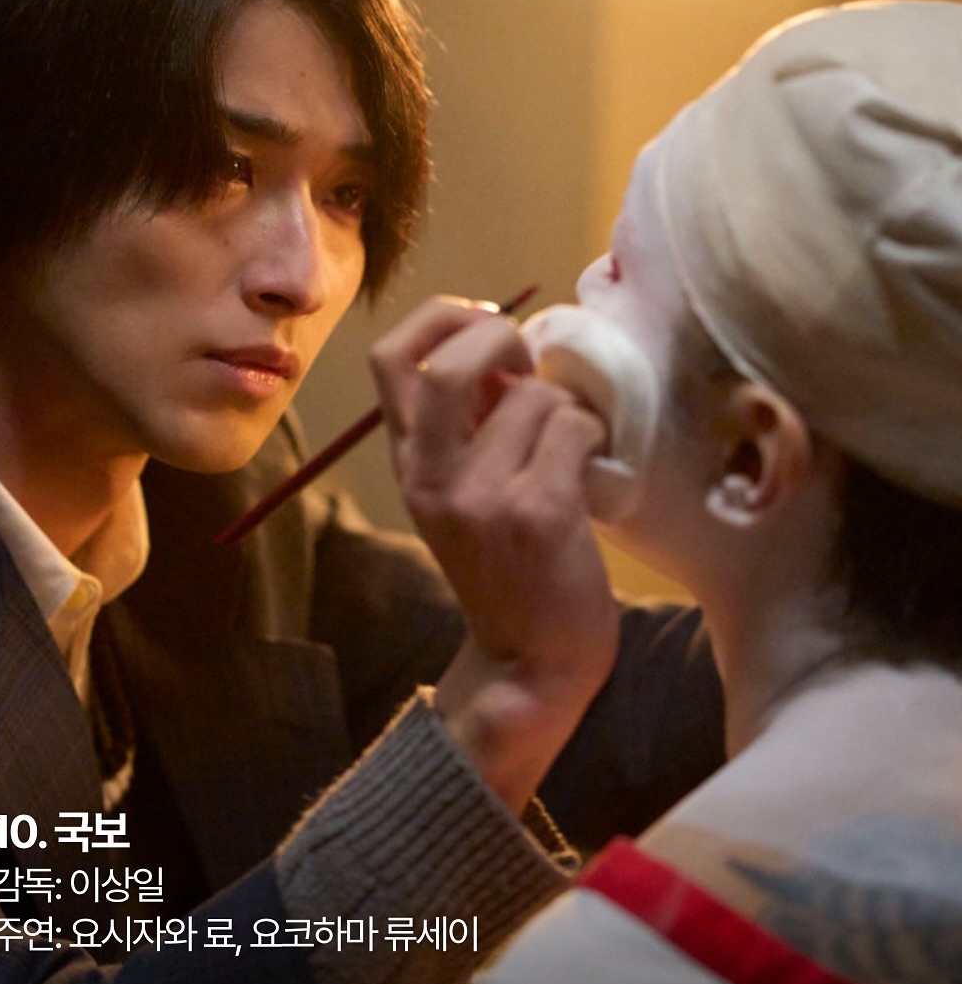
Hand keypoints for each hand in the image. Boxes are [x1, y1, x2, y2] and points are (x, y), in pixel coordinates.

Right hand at [370, 296, 618, 810]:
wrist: (530, 665)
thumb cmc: (508, 573)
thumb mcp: (462, 497)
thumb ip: (469, 427)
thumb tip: (507, 352)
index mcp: (409, 465)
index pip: (389, 358)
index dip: (439, 317)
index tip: (484, 326)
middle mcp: (431, 477)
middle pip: (446, 363)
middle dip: (500, 339)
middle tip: (530, 365)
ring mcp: (480, 497)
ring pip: (533, 396)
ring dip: (567, 409)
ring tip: (572, 448)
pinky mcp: (535, 513)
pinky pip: (574, 429)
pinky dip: (594, 439)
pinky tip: (592, 475)